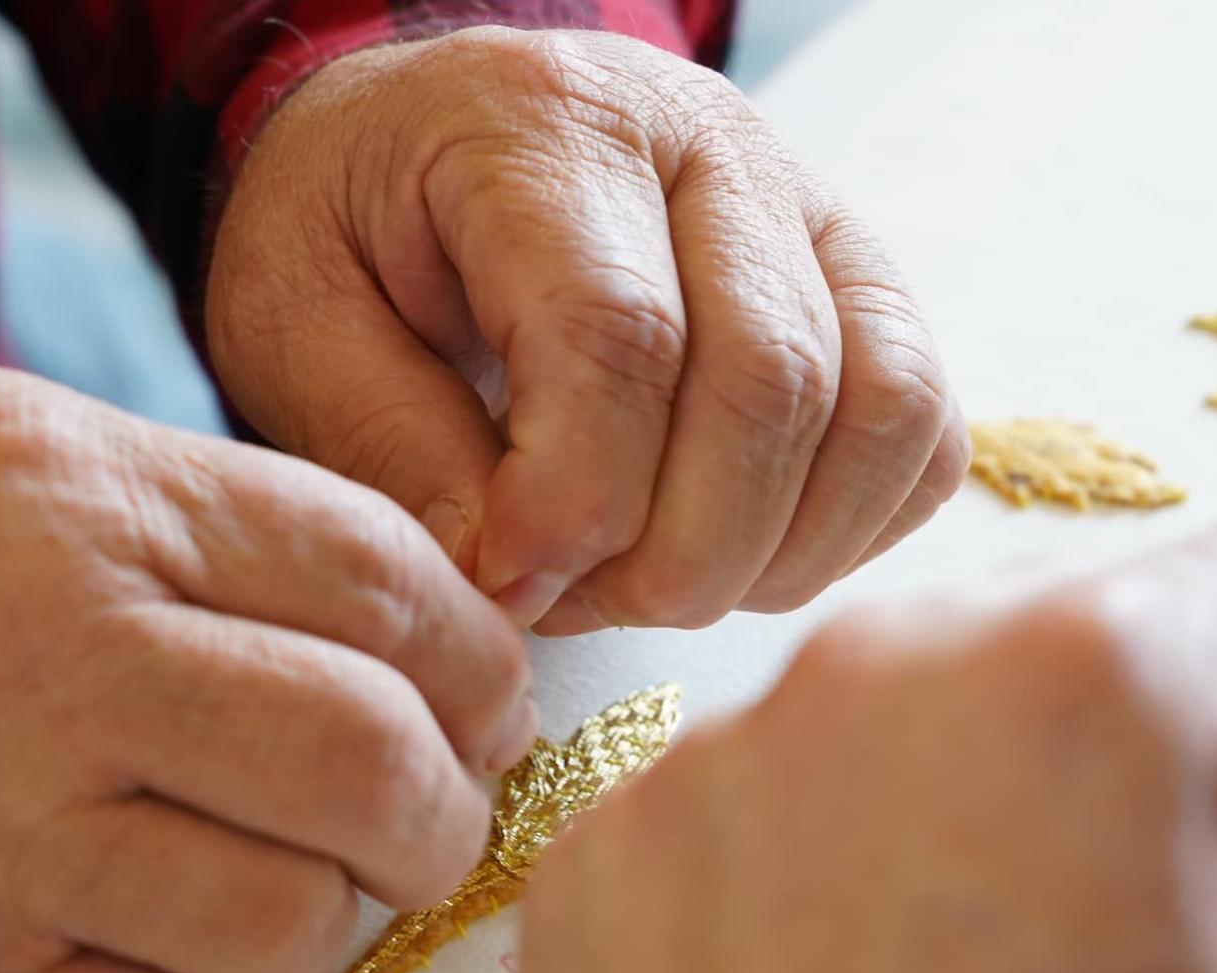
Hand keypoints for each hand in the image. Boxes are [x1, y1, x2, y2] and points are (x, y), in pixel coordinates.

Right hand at [0, 363, 531, 972]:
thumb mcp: (16, 445)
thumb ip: (220, 513)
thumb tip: (428, 627)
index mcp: (87, 511)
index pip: (381, 583)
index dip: (480, 656)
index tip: (488, 700)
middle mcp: (47, 672)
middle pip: (366, 763)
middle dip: (446, 806)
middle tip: (430, 811)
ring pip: (286, 923)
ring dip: (321, 910)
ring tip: (270, 866)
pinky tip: (154, 938)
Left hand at [207, 27, 967, 635]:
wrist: (426, 146)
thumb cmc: (355, 232)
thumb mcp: (295, 320)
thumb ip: (390, 446)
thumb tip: (511, 586)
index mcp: (546, 126)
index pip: (619, 332)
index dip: (577, 498)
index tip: (510, 584)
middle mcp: (710, 143)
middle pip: (770, 381)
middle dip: (677, 553)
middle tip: (575, 602)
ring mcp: (811, 208)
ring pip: (877, 407)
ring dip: (773, 553)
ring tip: (650, 584)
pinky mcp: (864, 280)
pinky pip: (920, 427)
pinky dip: (846, 528)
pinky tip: (736, 551)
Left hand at [518, 516, 1216, 972]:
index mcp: (1096, 687)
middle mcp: (879, 669)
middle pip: (1096, 606)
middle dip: (1172, 729)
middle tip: (1174, 927)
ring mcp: (717, 756)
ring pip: (922, 688)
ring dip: (997, 782)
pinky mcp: (611, 850)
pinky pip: (767, 782)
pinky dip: (834, 851)